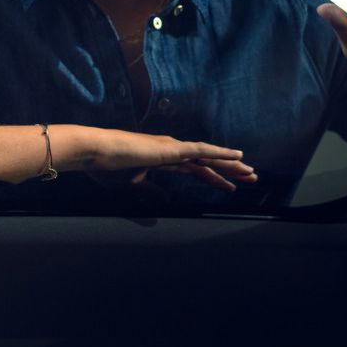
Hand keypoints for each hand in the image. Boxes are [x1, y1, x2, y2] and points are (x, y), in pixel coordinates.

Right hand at [77, 129, 258, 192]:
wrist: (95, 151)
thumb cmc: (108, 167)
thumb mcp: (134, 184)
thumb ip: (151, 190)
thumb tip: (165, 198)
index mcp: (162, 160)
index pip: (195, 170)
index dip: (213, 178)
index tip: (229, 186)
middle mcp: (171, 151)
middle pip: (208, 162)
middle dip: (229, 171)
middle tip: (250, 178)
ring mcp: (173, 148)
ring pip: (210, 157)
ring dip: (231, 164)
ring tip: (250, 172)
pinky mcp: (172, 148)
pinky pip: (202, 151)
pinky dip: (221, 153)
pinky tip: (237, 156)